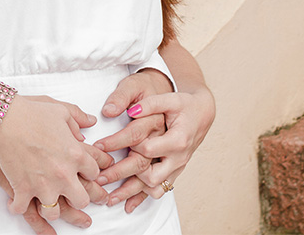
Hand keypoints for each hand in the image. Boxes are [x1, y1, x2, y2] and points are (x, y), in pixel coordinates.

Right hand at [0, 95, 113, 220]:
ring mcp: (43, 185)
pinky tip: (15, 202)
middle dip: (78, 199)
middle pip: (81, 200)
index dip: (90, 173)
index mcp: (76, 155)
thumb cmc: (32, 113)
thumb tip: (89, 122)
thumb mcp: (61, 110)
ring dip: (50, 209)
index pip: (94, 173)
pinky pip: (22, 209)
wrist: (6, 119)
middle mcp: (63, 174)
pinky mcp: (22, 190)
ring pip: (54, 213)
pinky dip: (17, 207)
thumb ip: (78, 118)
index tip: (84, 173)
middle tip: (72, 194)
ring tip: (45, 202)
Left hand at [95, 87, 214, 206]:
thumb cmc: (184, 104)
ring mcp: (177, 167)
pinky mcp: (174, 172)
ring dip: (132, 192)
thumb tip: (130, 111)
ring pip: (154, 187)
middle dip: (122, 176)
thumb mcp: (169, 99)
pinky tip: (127, 204)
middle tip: (100, 177)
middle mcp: (178, 157)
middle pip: (149, 175)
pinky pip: (159, 190)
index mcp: (177, 139)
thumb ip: (150, 104)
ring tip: (109, 197)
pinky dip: (143, 197)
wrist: (203, 114)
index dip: (124, 146)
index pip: (147, 148)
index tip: (102, 145)